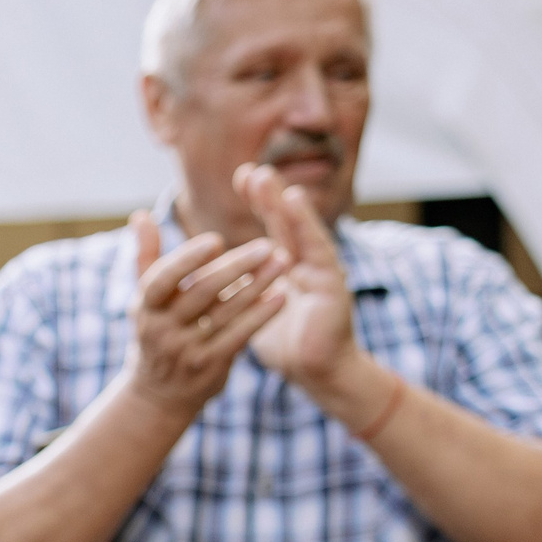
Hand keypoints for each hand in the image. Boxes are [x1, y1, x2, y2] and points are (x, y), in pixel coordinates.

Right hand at [125, 208, 291, 423]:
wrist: (159, 394)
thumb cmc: (156, 332)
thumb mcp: (144, 299)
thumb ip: (146, 255)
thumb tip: (141, 215)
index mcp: (145, 307)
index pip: (162, 279)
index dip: (188, 259)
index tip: (216, 238)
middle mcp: (162, 330)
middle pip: (201, 293)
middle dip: (236, 268)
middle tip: (266, 245)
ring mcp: (186, 350)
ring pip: (226, 313)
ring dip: (257, 286)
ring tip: (283, 262)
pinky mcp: (210, 366)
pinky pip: (239, 336)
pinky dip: (260, 316)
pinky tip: (280, 296)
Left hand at [237, 165, 362, 396]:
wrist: (317, 372)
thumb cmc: (286, 344)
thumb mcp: (252, 311)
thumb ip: (237, 288)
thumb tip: (208, 275)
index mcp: (287, 267)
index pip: (272, 227)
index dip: (259, 203)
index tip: (240, 177)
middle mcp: (305, 263)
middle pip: (285, 222)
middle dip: (269, 195)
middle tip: (251, 169)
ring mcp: (321, 270)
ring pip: (301, 230)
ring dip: (284, 203)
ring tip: (269, 178)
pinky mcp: (332, 283)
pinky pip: (318, 249)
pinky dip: (305, 224)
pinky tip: (294, 202)